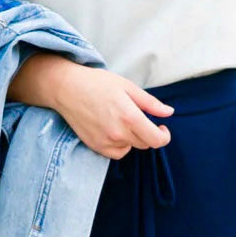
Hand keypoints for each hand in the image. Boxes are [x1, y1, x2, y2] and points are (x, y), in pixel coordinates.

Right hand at [49, 63, 173, 159]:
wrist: (67, 89)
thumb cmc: (97, 83)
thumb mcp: (128, 87)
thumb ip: (150, 103)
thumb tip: (169, 113)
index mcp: (130, 117)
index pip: (156, 140)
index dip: (164, 136)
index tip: (162, 128)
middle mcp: (118, 133)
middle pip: (144, 144)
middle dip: (148, 133)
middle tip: (140, 118)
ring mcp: (105, 142)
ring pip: (131, 148)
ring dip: (133, 138)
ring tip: (121, 120)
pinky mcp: (95, 146)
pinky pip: (116, 153)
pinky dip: (120, 145)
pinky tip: (113, 130)